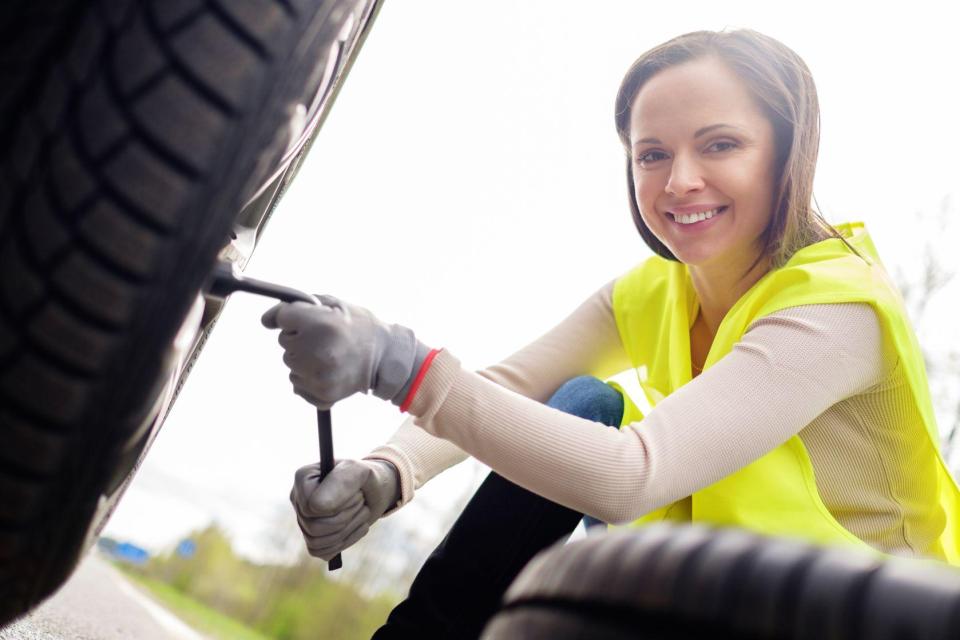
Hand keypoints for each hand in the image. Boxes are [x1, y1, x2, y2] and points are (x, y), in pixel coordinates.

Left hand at [261, 295, 428, 408]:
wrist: (386, 359)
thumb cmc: (359, 327)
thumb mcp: (334, 304)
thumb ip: (300, 306)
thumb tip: (267, 320)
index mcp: (321, 325)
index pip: (282, 317)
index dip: (290, 316)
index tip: (298, 318)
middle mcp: (317, 351)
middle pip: (284, 341)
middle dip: (299, 336)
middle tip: (324, 337)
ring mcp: (318, 376)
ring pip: (289, 363)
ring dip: (302, 357)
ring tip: (328, 354)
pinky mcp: (321, 394)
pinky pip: (296, 383)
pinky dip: (307, 377)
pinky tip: (327, 370)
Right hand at [291, 458, 399, 560]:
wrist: (375, 490)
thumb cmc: (364, 477)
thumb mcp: (359, 472)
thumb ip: (340, 482)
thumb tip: (317, 507)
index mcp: (303, 478)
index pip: (312, 507)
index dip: (339, 506)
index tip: (357, 493)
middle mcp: (298, 500)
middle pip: (314, 527)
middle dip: (346, 518)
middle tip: (361, 502)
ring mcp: (303, 520)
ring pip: (316, 542)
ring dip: (348, 530)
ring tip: (361, 513)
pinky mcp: (314, 538)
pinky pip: (323, 552)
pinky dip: (346, 542)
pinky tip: (357, 527)